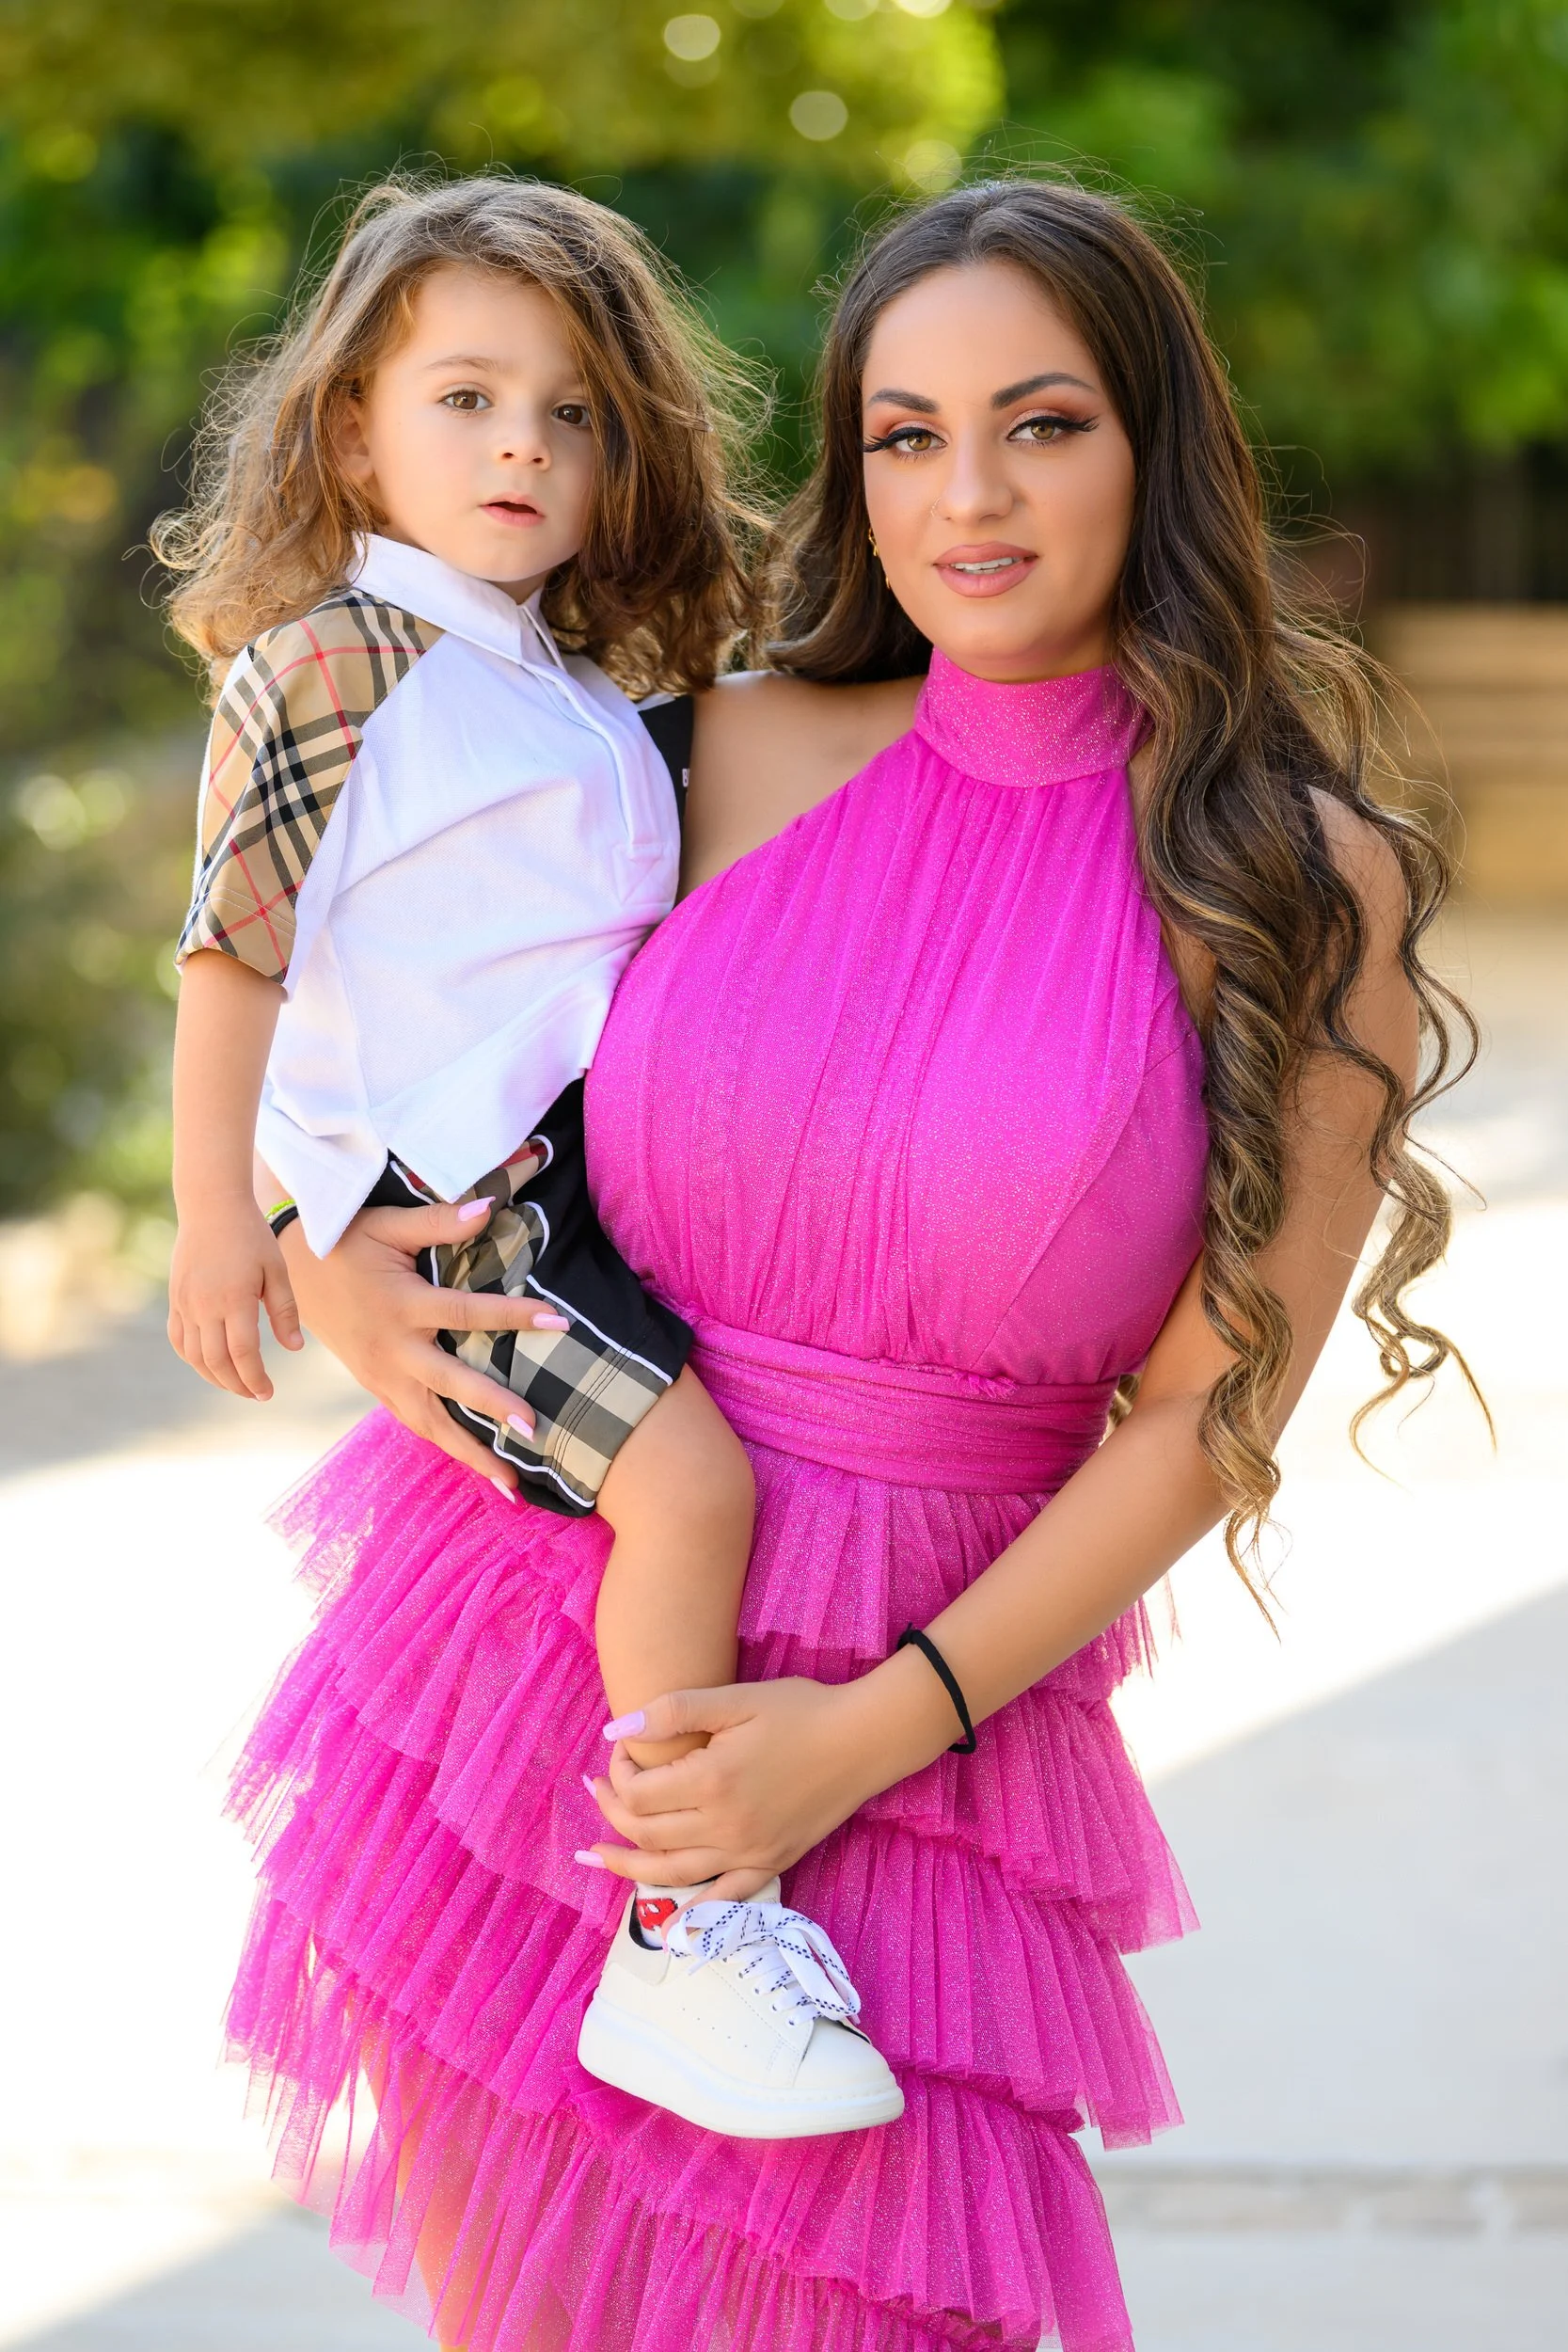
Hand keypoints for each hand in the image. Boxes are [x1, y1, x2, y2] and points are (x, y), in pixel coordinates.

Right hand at [168, 1205, 301, 1400]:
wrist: (211, 1208)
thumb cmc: (252, 1237)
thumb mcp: (277, 1270)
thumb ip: (285, 1311)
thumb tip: (294, 1349)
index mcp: (234, 1299)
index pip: (243, 1353)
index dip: (255, 1378)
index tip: (268, 1392)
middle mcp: (204, 1305)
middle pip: (217, 1362)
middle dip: (238, 1384)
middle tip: (257, 1394)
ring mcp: (185, 1304)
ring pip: (195, 1356)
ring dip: (215, 1377)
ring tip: (237, 1384)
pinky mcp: (176, 1300)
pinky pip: (179, 1340)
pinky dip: (193, 1359)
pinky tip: (210, 1365)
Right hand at [275, 1190, 562, 1493]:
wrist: (285, 1277)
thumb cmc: (342, 1243)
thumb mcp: (386, 1225)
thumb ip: (438, 1222)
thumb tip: (488, 1208)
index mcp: (402, 1305)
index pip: (468, 1313)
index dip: (514, 1315)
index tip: (558, 1321)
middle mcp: (393, 1349)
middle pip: (449, 1385)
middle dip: (492, 1409)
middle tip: (533, 1429)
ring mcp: (380, 1375)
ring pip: (428, 1422)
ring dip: (468, 1452)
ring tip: (509, 1483)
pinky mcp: (373, 1387)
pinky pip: (412, 1421)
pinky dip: (443, 1444)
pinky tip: (474, 1464)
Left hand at [578, 1675, 928, 1902]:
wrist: (862, 1740)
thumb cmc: (799, 1710)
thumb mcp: (735, 1698)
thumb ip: (673, 1712)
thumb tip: (615, 1729)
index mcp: (711, 1781)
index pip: (637, 1794)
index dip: (617, 1773)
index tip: (622, 1751)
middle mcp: (724, 1826)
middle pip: (646, 1834)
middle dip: (612, 1812)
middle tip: (599, 1789)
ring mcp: (747, 1852)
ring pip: (671, 1874)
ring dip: (628, 1866)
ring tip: (597, 1856)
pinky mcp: (770, 1865)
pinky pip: (723, 1900)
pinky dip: (691, 1914)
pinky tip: (666, 1922)